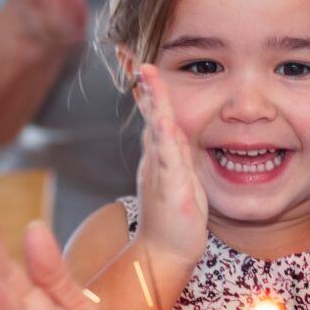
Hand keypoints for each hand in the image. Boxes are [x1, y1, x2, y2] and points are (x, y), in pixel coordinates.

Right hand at [133, 64, 208, 271]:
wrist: (164, 255)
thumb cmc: (174, 220)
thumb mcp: (176, 178)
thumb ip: (173, 153)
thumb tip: (169, 129)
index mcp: (159, 154)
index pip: (154, 113)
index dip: (149, 88)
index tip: (144, 61)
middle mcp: (155, 158)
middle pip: (150, 113)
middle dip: (145, 84)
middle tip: (133, 54)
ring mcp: (161, 172)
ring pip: (157, 129)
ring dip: (154, 102)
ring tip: (148, 75)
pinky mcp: (171, 189)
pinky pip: (168, 159)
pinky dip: (164, 138)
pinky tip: (164, 121)